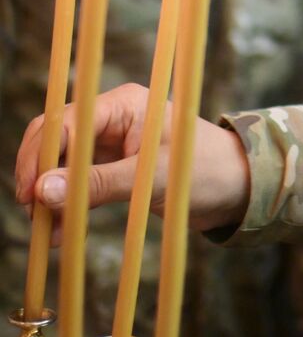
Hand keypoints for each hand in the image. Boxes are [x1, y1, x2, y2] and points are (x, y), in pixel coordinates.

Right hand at [15, 83, 251, 240]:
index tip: (29, 193)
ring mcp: (113, 141)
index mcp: (126, 104)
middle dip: (41, 174)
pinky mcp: (116, 166)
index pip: (66, 122)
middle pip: (58, 139)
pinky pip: (80, 181)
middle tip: (32, 212)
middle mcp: (115, 117)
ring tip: (46, 229)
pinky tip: (60, 231)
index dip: (41, 156)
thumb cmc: (206, 171)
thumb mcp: (152, 179)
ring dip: (52, 194)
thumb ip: (98, 184)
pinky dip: (68, 203)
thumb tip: (43, 191)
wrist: (238, 187)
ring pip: (64, 164)